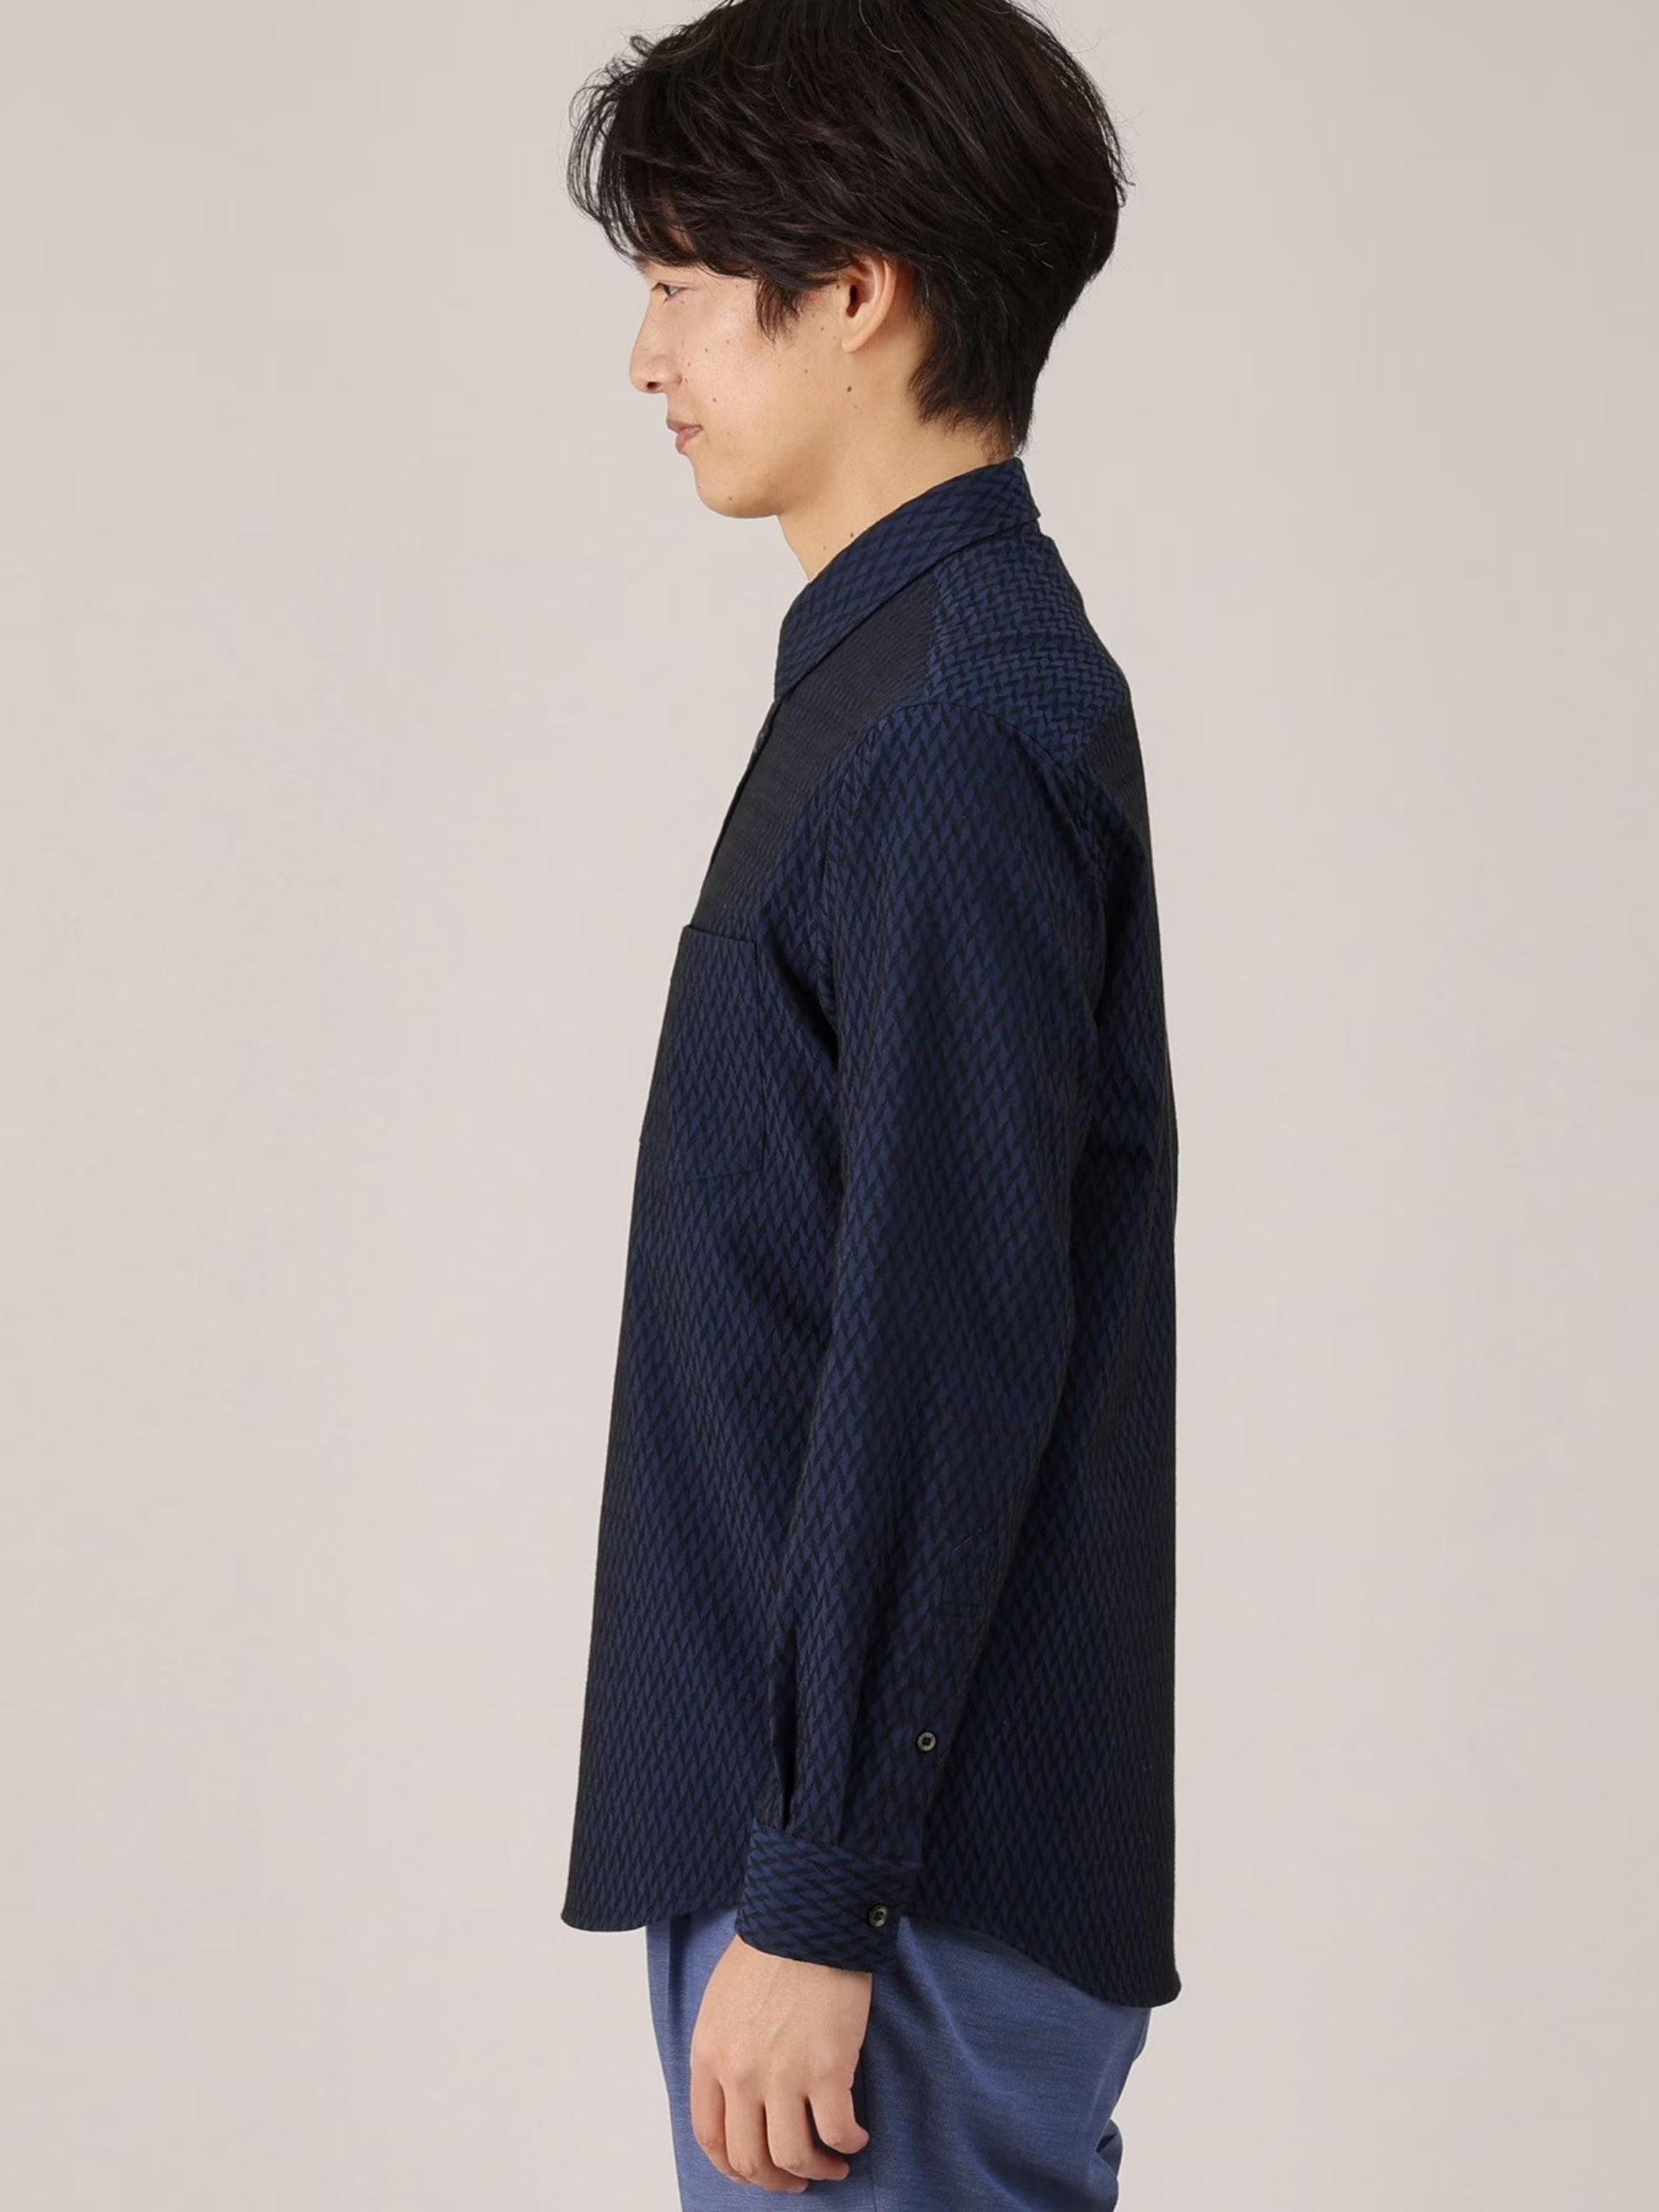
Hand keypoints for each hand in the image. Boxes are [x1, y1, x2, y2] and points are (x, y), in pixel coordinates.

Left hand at [688, 1930, 872, 2190]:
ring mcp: (783, 2075)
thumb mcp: (722, 2002)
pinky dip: (850, 2144)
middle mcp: (740, 2074)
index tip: (755, 2171)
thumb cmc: (770, 1950)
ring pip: (793, 2157)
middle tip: (796, 2179)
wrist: (807, 1917)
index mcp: (710, 2056)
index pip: (710, 2136)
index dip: (734, 2166)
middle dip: (775, 2180)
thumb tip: (739, 2094)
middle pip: (749, 2158)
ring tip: (833, 2164)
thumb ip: (724, 2051)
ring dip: (816, 2170)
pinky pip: (838, 2132)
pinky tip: (858, 2136)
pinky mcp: (827, 2069)